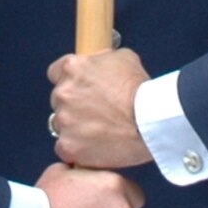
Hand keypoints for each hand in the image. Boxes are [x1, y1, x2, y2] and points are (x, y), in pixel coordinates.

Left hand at [47, 48, 153, 168]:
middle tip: (96, 113)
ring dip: (75, 128)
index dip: (69, 81)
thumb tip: (99, 63)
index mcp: (73, 68)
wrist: (151, 120)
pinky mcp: (68, 146)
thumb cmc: (142, 91)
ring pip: (62, 125)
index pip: (55, 72)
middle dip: (74, 105)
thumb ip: (103, 59)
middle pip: (59, 100)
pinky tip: (95, 147)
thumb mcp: (125, 58)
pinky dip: (78, 148)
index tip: (78, 88)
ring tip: (100, 131)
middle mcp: (64, 92)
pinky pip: (65, 148)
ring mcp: (64, 120)